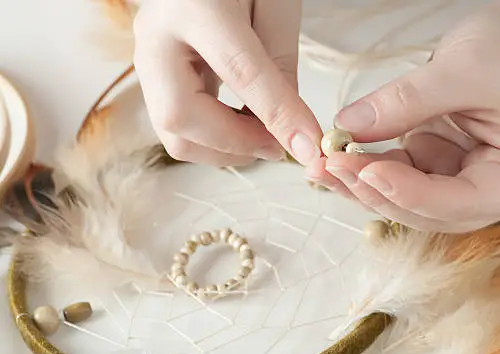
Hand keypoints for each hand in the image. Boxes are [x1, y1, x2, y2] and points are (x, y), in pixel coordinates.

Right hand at [133, 0, 321, 166]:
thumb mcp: (276, 5)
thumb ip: (281, 65)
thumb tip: (290, 128)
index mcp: (195, 6)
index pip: (239, 71)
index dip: (276, 115)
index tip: (308, 145)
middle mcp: (157, 37)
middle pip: (179, 118)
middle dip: (236, 145)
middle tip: (280, 145)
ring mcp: (147, 60)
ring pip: (173, 133)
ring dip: (225, 149)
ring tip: (264, 137)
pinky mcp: (153, 79)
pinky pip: (179, 127)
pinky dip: (215, 139)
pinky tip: (245, 128)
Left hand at [306, 0, 499, 232]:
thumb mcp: (465, 69)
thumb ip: (407, 101)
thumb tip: (349, 127)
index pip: (460, 202)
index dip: (410, 192)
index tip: (366, 171)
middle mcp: (491, 192)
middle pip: (428, 210)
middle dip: (377, 191)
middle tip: (331, 167)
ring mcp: (461, 180)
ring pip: (405, 199)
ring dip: (364, 184)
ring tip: (324, 163)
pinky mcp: (438, 165)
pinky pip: (398, 175)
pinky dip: (368, 166)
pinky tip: (340, 154)